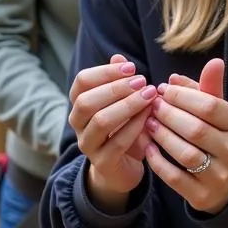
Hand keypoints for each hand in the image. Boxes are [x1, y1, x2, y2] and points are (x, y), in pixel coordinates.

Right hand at [68, 54, 155, 205]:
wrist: (123, 170)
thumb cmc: (123, 130)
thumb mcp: (122, 104)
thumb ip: (119, 82)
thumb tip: (118, 57)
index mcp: (79, 104)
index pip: (82, 81)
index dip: (105, 71)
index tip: (131, 67)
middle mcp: (77, 124)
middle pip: (86, 101)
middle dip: (115, 88)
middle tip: (142, 81)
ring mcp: (88, 145)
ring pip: (101, 121)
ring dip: (127, 105)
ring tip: (149, 95)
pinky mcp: (103, 163)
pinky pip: (118, 142)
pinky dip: (135, 126)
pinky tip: (150, 115)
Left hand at [143, 58, 227, 214]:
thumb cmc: (218, 136)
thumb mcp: (219, 111)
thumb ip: (208, 87)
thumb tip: (196, 67)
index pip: (210, 106)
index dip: (182, 95)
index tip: (164, 89)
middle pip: (196, 129)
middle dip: (169, 114)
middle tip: (152, 105)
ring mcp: (219, 176)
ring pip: (186, 154)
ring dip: (162, 136)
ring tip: (149, 123)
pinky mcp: (202, 195)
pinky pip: (175, 178)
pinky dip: (158, 162)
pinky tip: (148, 147)